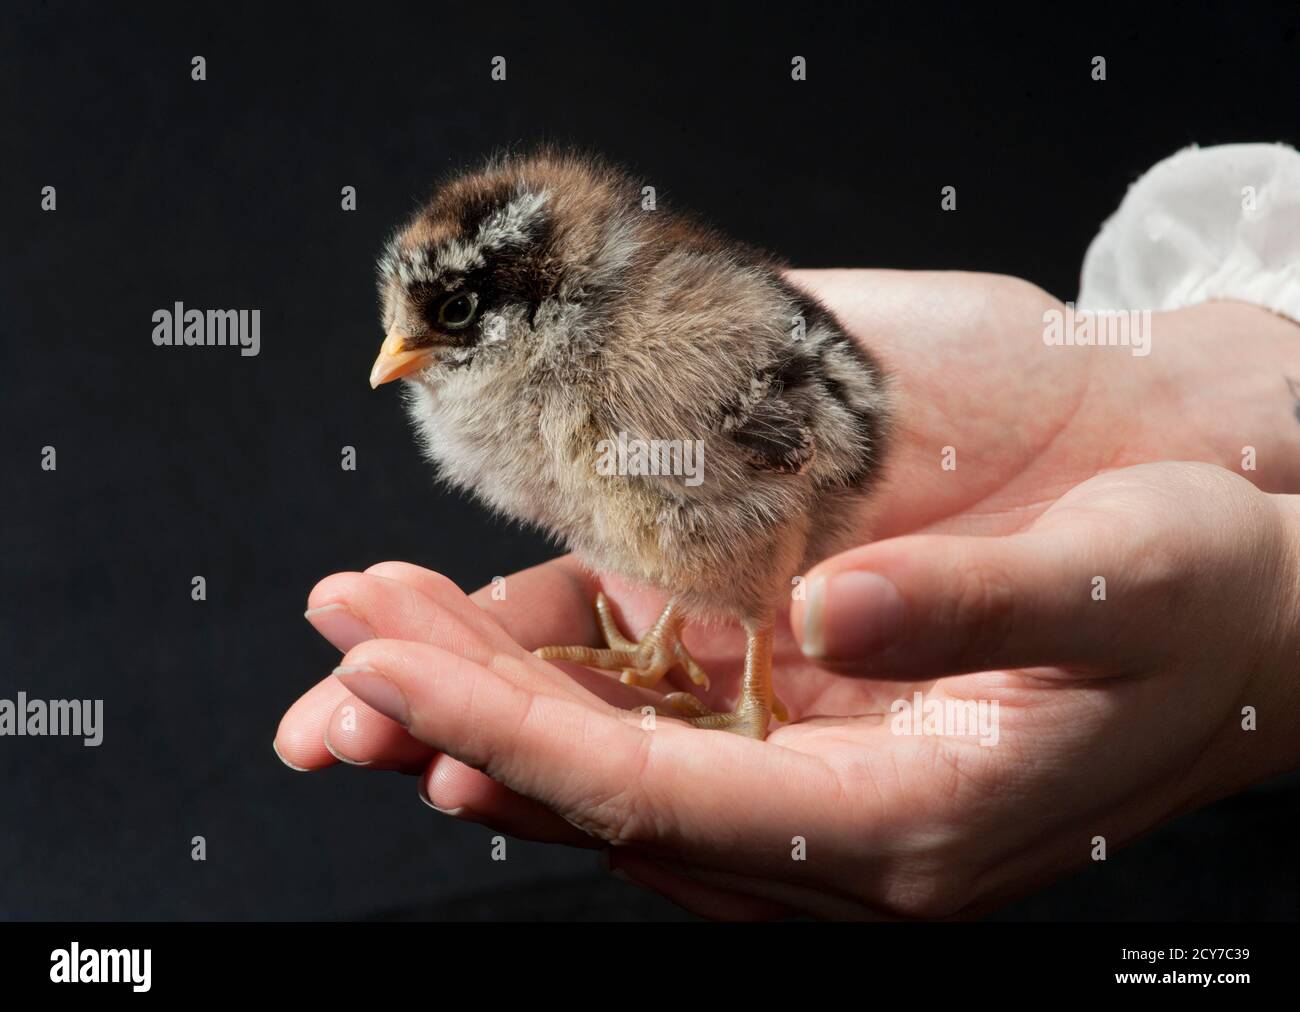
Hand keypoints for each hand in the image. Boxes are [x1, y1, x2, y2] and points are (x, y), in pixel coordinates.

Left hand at [276, 462, 1299, 917]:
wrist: (1253, 632)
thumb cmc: (1198, 604)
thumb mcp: (1116, 585)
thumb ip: (973, 607)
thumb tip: (829, 613)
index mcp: (905, 829)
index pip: (662, 797)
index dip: (510, 727)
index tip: (382, 654)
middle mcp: (842, 843)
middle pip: (607, 796)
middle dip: (457, 709)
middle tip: (339, 624)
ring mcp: (821, 805)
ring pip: (617, 777)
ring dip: (489, 703)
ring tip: (375, 622)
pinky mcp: (816, 754)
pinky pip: (662, 746)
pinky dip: (563, 700)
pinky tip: (488, 648)